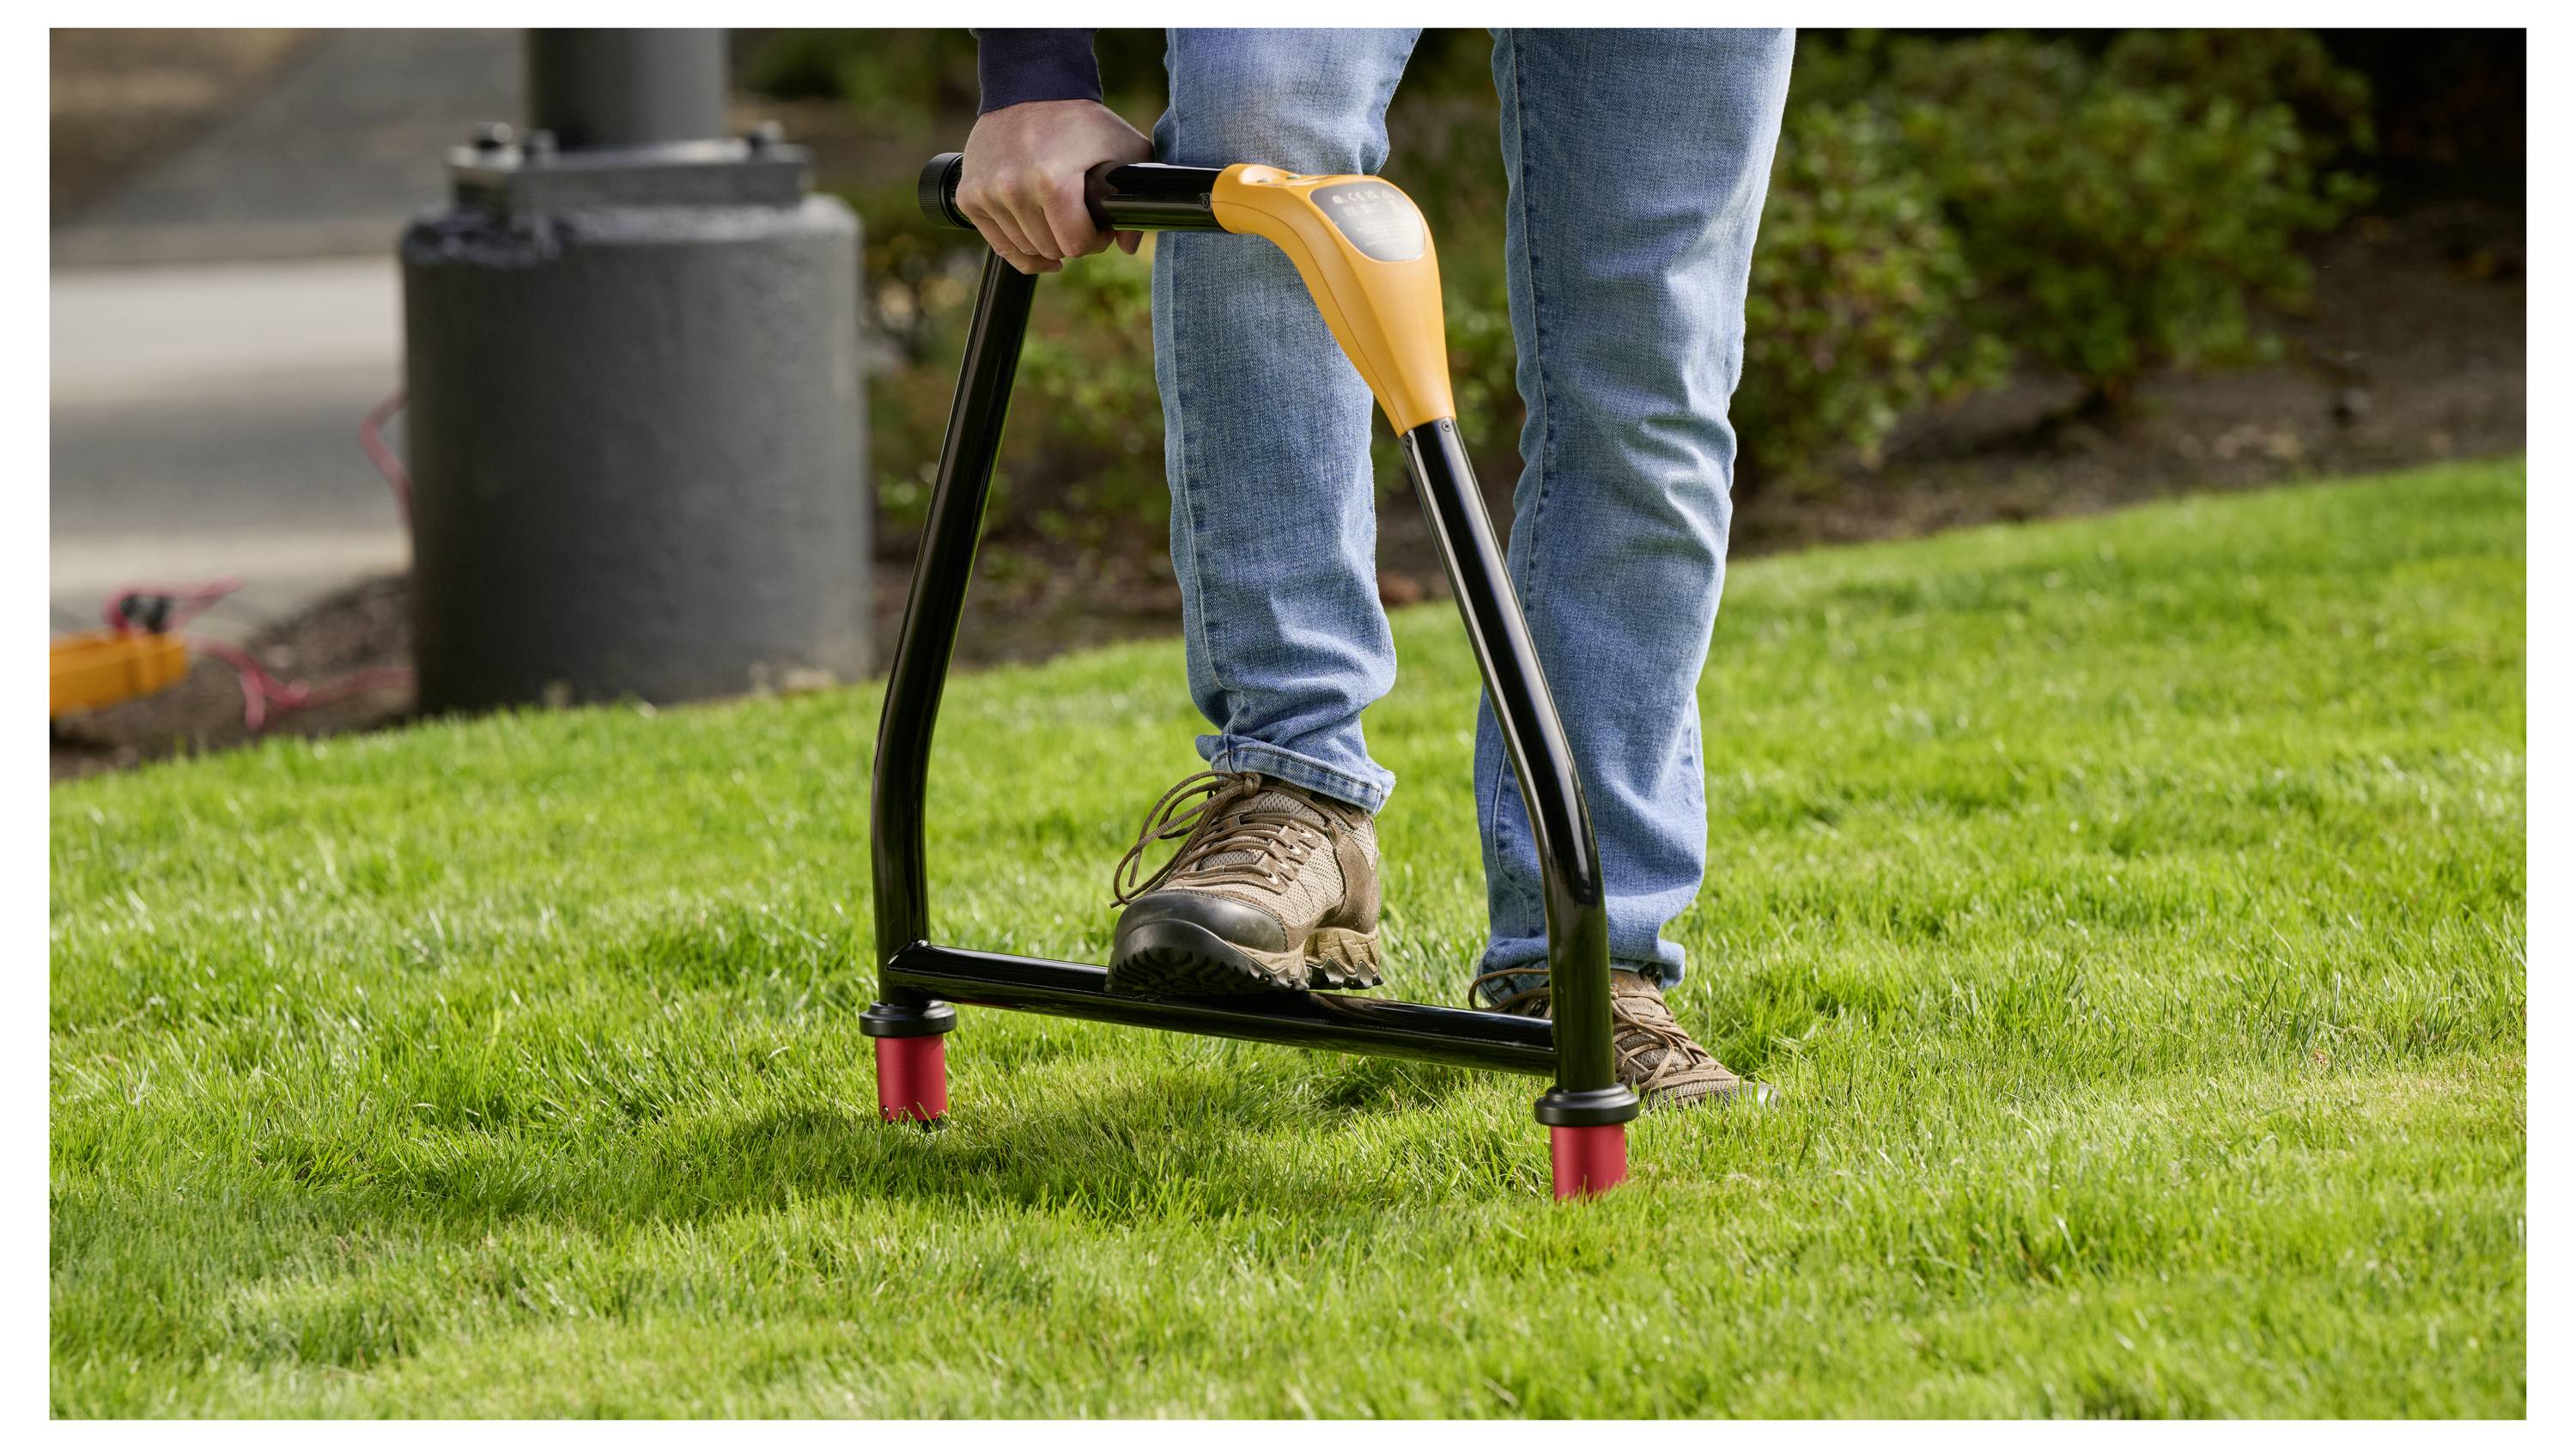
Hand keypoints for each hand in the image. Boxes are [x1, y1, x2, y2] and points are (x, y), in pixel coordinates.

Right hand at [957, 99, 1151, 274]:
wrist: (1032, 87)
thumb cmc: (1082, 120)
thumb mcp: (1127, 149)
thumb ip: (1139, 198)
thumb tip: (1127, 245)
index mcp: (1052, 181)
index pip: (1075, 245)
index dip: (1095, 240)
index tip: (1100, 226)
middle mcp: (1013, 189)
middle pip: (1051, 249)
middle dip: (1071, 240)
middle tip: (1079, 220)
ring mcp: (986, 193)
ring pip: (1025, 249)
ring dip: (1045, 242)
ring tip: (1058, 221)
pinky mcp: (969, 195)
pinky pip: (998, 243)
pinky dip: (1019, 246)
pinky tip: (1036, 239)